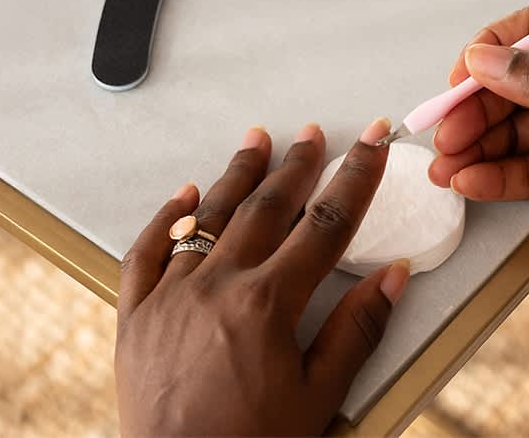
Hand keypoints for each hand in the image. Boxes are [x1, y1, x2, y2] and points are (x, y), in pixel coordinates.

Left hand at [115, 120, 408, 435]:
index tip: (374, 144)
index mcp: (268, 304)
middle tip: (316, 134)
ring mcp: (170, 296)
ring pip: (208, 217)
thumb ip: (357, 329)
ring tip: (258, 140)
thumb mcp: (320, 394)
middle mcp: (217, 286)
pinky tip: (185, 193)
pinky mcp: (136, 314)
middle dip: (299, 165)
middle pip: (267, 207)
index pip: (325, 224)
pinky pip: (147, 250)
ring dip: (238, 174)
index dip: (357, 178)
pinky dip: (167, 217)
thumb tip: (392, 276)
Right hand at [430, 5, 528, 262]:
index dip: (492, 53)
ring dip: (479, 147)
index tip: (461, 78)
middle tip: (446, 133)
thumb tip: (489, 60)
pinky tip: (472, 183)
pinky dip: (498, 177)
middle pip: (516, 87)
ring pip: (517, 132)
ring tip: (447, 165)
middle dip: (476, 109)